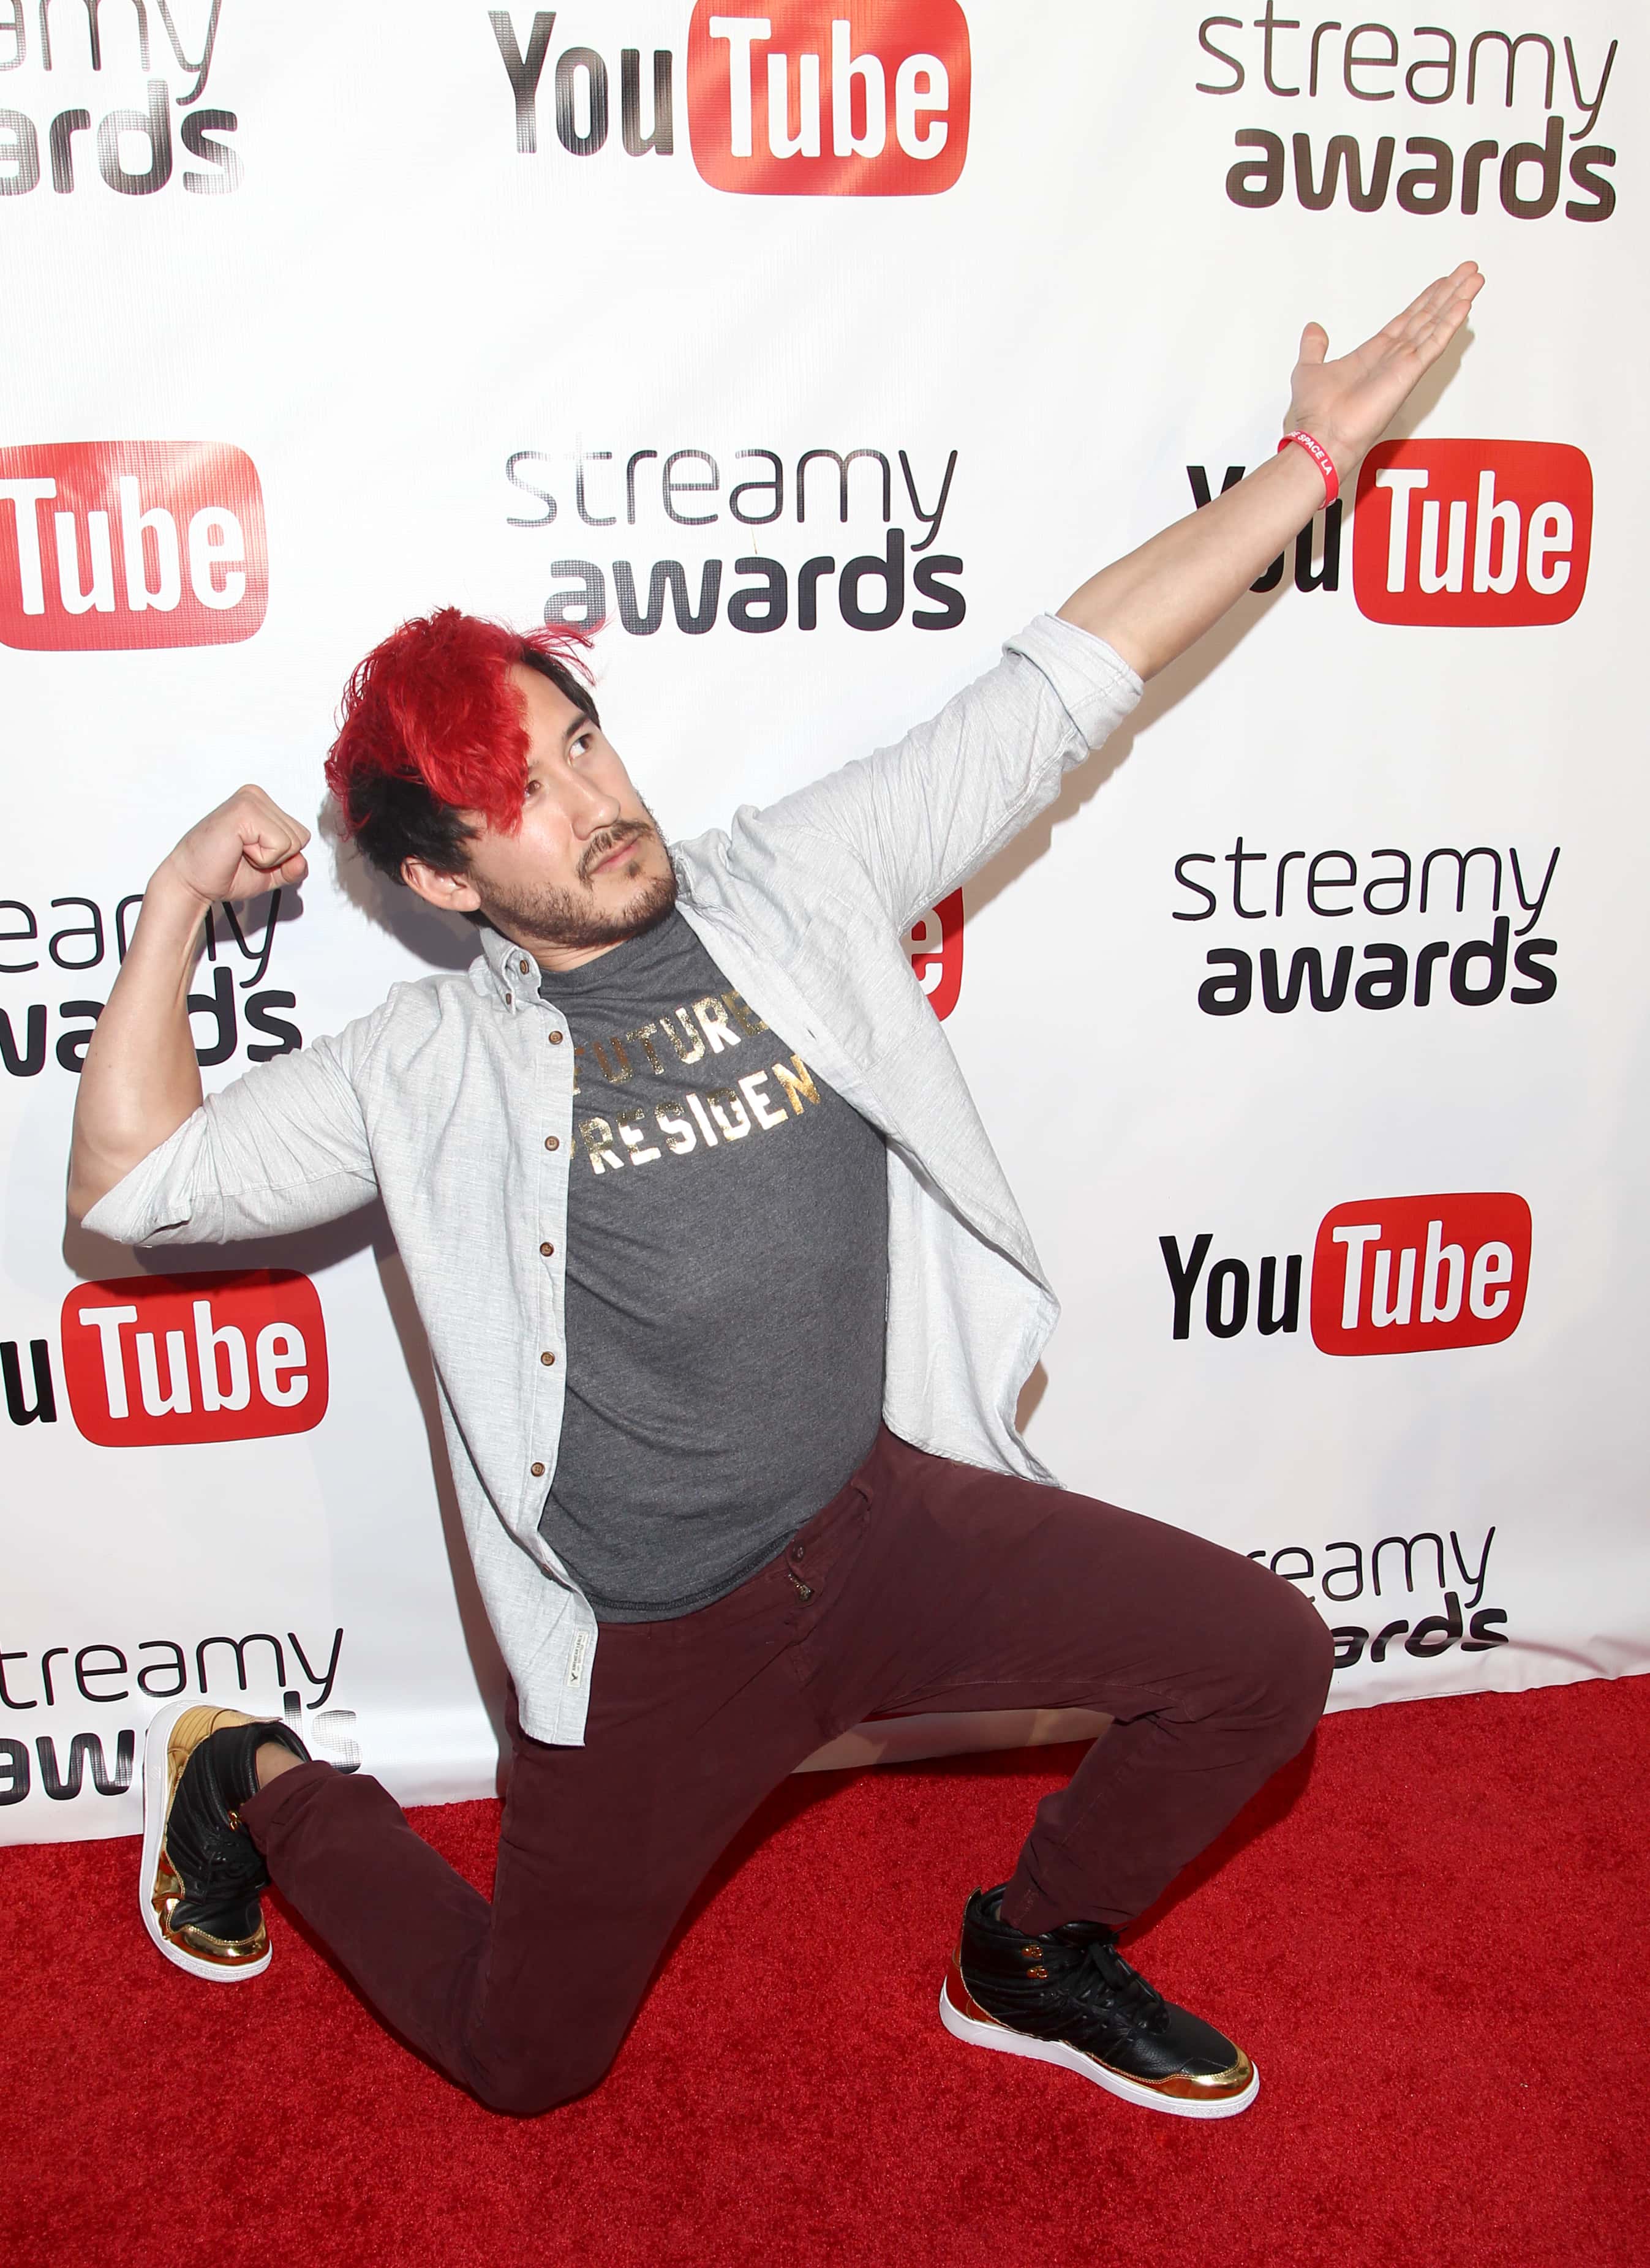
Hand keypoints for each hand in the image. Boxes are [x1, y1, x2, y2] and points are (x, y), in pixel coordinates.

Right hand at [156, 784, 310, 908]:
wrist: (192, 882)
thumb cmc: (222, 872)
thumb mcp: (270, 874)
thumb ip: (292, 868)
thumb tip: (302, 861)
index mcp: (262, 805)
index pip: (301, 835)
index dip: (281, 858)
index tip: (251, 856)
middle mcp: (256, 796)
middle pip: (300, 837)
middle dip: (276, 858)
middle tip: (244, 855)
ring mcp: (250, 800)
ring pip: (292, 841)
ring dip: (267, 858)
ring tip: (239, 852)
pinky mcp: (245, 810)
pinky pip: (280, 844)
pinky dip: (262, 858)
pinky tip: (238, 849)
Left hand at [1285, 261, 1483, 476]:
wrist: (1321, 436)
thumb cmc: (1315, 414)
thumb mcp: (1308, 369)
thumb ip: (1314, 347)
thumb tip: (1313, 329)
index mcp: (1374, 354)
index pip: (1407, 320)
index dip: (1425, 300)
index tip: (1442, 282)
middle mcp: (1393, 358)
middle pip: (1427, 317)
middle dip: (1449, 293)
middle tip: (1468, 271)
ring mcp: (1403, 365)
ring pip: (1436, 325)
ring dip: (1456, 301)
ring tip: (1474, 279)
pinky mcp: (1409, 373)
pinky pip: (1434, 343)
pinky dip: (1450, 323)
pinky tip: (1464, 305)